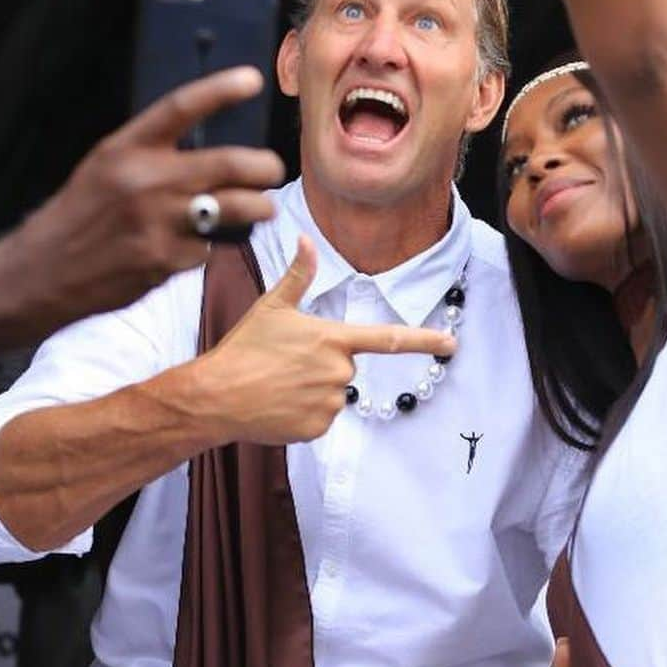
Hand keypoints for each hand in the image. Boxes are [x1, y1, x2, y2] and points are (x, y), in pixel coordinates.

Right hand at [5, 67, 283, 330]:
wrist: (46, 270)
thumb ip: (153, 152)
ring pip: (237, 208)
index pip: (181, 107)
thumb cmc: (84, 212)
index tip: (252, 79)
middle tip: (274, 170)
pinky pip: (209, 248)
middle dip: (266, 167)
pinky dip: (209, 247)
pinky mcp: (166, 260)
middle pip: (230, 164)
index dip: (220, 89)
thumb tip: (212, 145)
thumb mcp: (107, 165)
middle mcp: (145, 180)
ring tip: (262, 208)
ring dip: (260, 209)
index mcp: (127, 148)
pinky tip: (189, 246)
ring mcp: (158, 222)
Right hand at [193, 235, 455, 444]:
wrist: (215, 397)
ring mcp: (329, 402)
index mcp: (333, 339)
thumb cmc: (244, 348)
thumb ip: (298, 275)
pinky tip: (278, 405)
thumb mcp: (272, 306)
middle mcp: (338, 371)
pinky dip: (303, 413)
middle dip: (322, 363)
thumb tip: (306, 238)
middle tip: (286, 363)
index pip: (388, 338)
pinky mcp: (317, 428)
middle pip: (345, 365)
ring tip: (278, 383)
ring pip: (332, 392)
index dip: (424, 340)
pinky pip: (320, 417)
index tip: (451, 343)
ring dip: (312, 389)